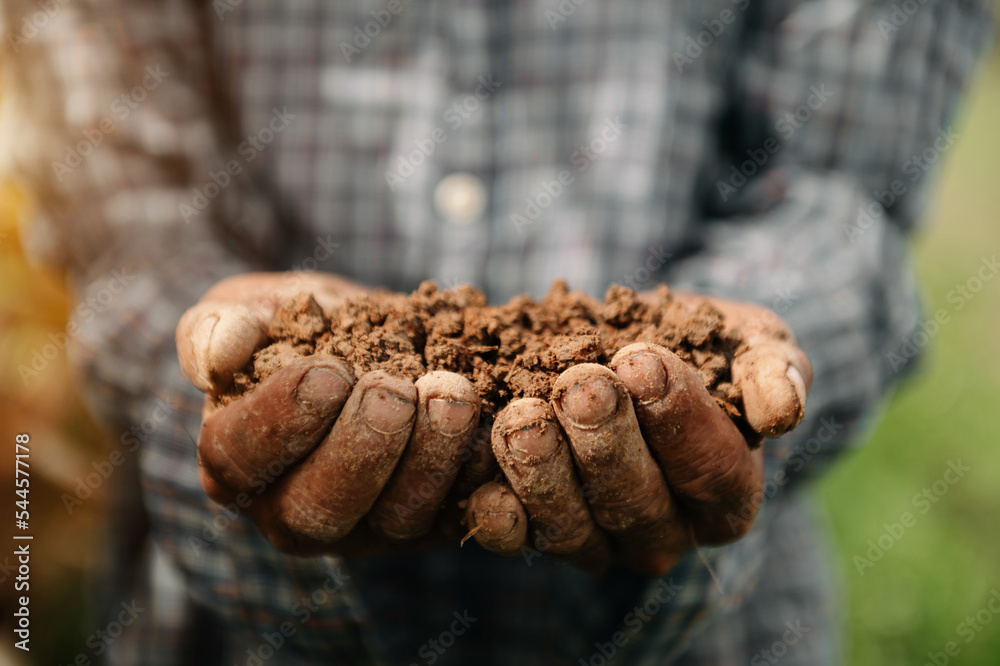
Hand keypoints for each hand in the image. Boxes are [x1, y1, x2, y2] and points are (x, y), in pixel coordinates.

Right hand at [176, 272, 482, 556]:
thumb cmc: (296, 326)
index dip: (283, 419)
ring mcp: (369, 525)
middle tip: (396, 390)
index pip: (244, 458)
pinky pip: (461, 514)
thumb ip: (219, 327)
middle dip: (362, 449)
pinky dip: (483, 480)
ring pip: (397, 518)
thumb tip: (217, 357)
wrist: (373, 337)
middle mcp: (296, 511)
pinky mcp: (433, 521)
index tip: (328, 371)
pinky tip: (497, 430)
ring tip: (453, 394)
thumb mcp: (251, 309)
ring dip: (429, 459)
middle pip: (320, 509)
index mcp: (239, 464)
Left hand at [464, 292, 811, 574]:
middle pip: (637, 504)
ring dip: (544, 474)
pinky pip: (517, 536)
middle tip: (583, 383)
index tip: (646, 360)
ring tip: (522, 417)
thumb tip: (782, 413)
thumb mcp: (750, 341)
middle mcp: (662, 530)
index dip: (681, 420)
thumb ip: (773, 369)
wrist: (626, 346)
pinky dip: (498, 516)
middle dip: (607, 442)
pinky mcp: (537, 527)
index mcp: (725, 493)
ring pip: (573, 528)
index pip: (712, 470)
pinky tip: (481, 486)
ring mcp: (597, 537)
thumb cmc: (703, 345)